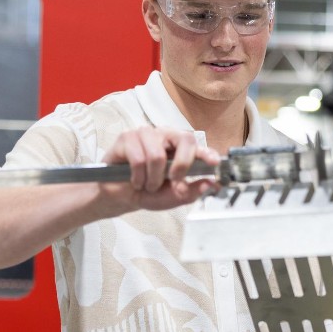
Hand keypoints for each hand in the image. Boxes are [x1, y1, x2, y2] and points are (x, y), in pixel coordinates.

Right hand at [100, 127, 220, 211]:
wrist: (119, 196)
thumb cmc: (146, 192)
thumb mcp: (172, 197)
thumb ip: (191, 191)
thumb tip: (210, 185)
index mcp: (178, 148)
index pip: (196, 145)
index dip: (206, 152)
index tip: (213, 162)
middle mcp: (164, 136)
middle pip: (184, 139)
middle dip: (182, 165)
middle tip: (173, 181)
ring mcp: (145, 134)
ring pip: (158, 155)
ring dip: (152, 178)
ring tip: (147, 184)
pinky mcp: (127, 137)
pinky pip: (138, 159)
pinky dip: (137, 177)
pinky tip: (135, 180)